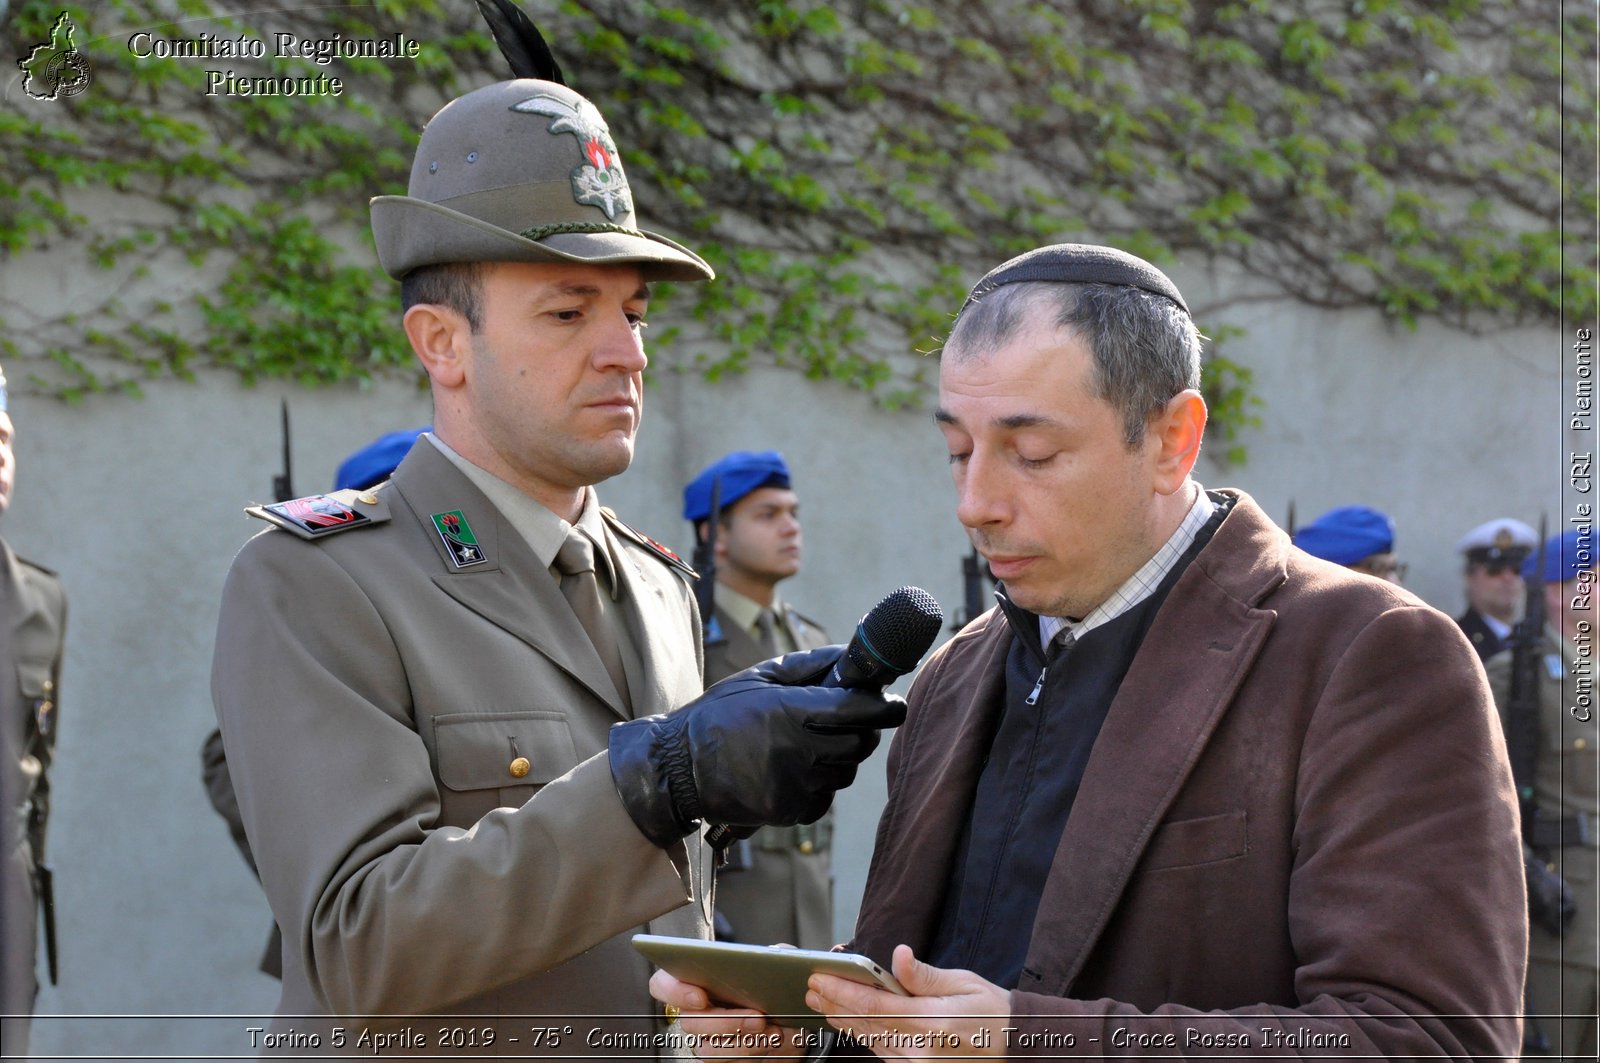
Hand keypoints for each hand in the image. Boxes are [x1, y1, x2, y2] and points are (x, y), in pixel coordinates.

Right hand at [609, 646, 906, 846]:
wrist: (678, 770)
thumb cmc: (718, 716)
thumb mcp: (758, 677)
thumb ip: (809, 665)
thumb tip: (852, 656)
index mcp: (787, 711)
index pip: (856, 709)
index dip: (883, 706)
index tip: (895, 703)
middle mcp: (794, 751)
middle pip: (859, 743)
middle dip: (865, 729)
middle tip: (855, 720)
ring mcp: (794, 786)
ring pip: (846, 771)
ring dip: (842, 756)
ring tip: (813, 744)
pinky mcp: (790, 813)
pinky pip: (827, 797)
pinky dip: (823, 783)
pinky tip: (798, 769)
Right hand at [650, 967, 810, 1059]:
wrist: (793, 1022)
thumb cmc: (776, 989)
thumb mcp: (778, 964)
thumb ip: (773, 954)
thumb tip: (773, 955)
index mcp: (698, 981)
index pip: (663, 985)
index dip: (674, 990)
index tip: (700, 996)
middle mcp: (697, 1013)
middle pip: (689, 1022)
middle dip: (726, 1021)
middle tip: (756, 1017)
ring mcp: (708, 1039)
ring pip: (708, 1049)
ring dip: (743, 1042)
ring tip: (770, 1030)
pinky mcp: (725, 1059)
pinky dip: (755, 1054)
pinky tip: (776, 1041)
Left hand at [807, 945, 1007, 1058]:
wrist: (1015, 1046)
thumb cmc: (991, 1010)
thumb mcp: (964, 982)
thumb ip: (924, 975)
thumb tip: (897, 955)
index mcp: (931, 1023)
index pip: (874, 1005)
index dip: (842, 991)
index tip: (819, 977)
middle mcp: (920, 1050)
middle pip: (865, 1024)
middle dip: (834, 1004)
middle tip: (811, 987)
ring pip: (870, 1040)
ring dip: (843, 1021)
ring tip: (822, 1002)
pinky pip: (883, 1052)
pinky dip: (863, 1035)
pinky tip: (849, 1022)